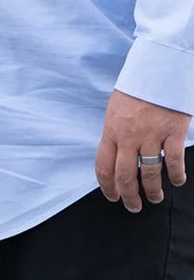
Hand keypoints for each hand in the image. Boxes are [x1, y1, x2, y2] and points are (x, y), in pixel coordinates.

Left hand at [95, 89, 189, 210]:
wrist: (156, 72)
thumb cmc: (135, 91)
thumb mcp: (115, 111)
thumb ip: (115, 134)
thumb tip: (116, 156)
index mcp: (111, 130)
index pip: (103, 165)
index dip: (107, 185)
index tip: (112, 196)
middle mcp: (128, 136)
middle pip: (125, 174)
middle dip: (128, 195)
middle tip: (133, 207)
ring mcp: (151, 135)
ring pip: (149, 172)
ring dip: (152, 190)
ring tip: (156, 198)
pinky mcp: (172, 132)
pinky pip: (173, 160)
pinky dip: (176, 174)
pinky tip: (177, 181)